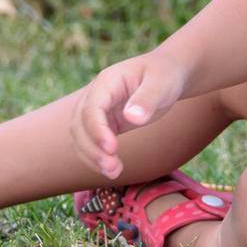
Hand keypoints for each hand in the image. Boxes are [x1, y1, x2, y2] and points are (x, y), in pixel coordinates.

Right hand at [68, 51, 190, 179]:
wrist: (167, 73)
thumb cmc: (165, 74)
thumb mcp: (162, 83)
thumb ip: (147, 98)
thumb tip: (132, 118)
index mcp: (107, 82)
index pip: (91, 108)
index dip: (97, 130)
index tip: (112, 148)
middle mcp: (96, 96)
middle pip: (79, 125)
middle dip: (92, 149)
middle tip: (113, 168)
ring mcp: (98, 111)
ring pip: (81, 137)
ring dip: (92, 157)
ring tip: (114, 172)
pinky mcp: (104, 124)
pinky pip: (91, 142)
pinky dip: (97, 158)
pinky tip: (113, 170)